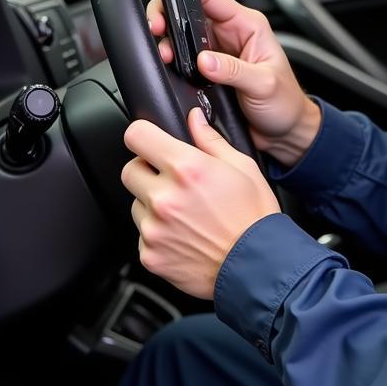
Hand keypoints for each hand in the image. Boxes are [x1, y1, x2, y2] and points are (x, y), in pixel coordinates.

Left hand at [122, 107, 279, 299]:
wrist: (256, 266)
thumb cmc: (254, 217)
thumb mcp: (242, 167)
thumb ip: (210, 140)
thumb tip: (194, 119)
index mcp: (187, 169)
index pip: (137, 136)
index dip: (144, 135)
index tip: (150, 141)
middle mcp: (165, 197)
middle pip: (130, 170)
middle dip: (147, 170)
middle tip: (172, 180)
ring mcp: (154, 229)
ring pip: (136, 203)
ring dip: (152, 203)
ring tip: (184, 212)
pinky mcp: (150, 255)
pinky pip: (142, 235)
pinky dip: (157, 233)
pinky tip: (183, 234)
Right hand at [143, 0, 320, 166]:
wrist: (284, 132)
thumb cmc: (285, 103)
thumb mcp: (264, 84)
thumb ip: (235, 71)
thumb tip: (205, 61)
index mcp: (247, 25)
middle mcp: (228, 34)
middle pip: (187, 12)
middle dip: (167, 15)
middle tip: (156, 27)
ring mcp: (215, 53)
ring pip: (180, 35)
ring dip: (166, 41)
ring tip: (163, 53)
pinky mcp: (205, 72)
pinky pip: (181, 59)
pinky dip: (169, 60)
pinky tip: (166, 66)